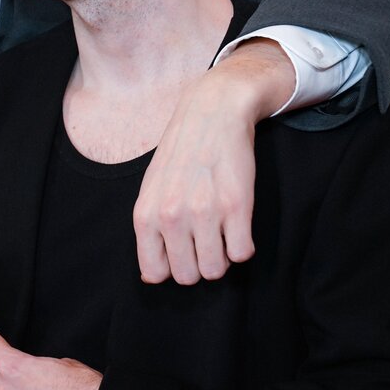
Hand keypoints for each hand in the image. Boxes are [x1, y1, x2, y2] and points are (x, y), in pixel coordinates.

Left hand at [133, 38, 292, 283]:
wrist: (212, 113)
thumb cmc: (180, 153)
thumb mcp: (151, 189)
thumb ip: (149, 231)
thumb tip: (150, 277)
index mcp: (146, 215)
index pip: (155, 273)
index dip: (171, 267)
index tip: (182, 250)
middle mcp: (172, 217)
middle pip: (188, 277)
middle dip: (198, 264)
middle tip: (205, 240)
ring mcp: (204, 212)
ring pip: (216, 270)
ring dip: (222, 256)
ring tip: (221, 232)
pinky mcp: (236, 205)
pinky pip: (242, 254)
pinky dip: (243, 246)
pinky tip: (238, 225)